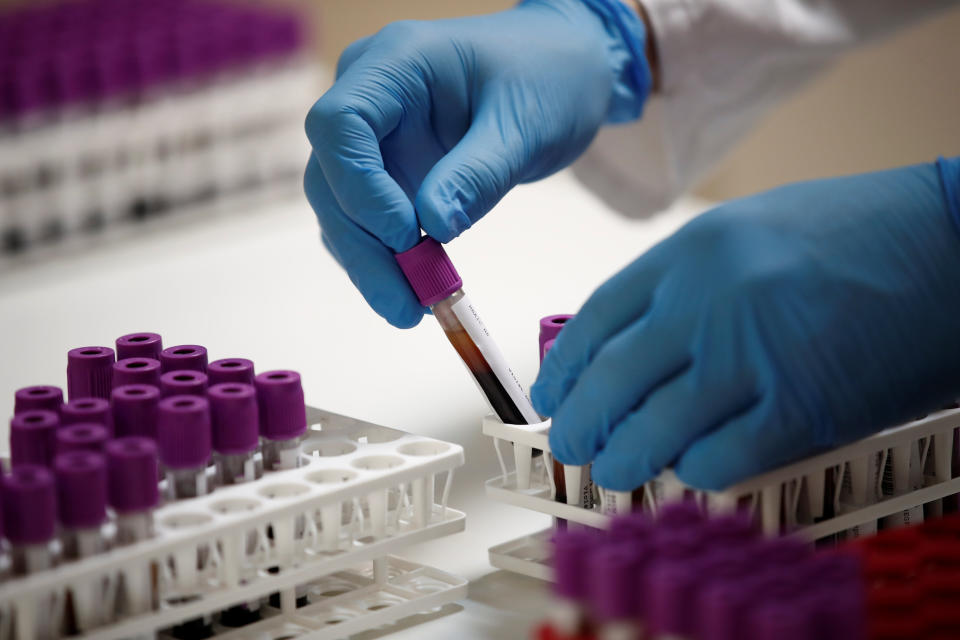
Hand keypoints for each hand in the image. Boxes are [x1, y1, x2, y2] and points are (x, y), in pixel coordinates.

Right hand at [304, 0, 649, 327]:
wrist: (561, 71)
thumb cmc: (548, 77)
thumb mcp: (525, 125)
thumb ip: (478, 174)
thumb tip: (434, 229)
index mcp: (395, 63)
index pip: (340, 124)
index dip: (360, 186)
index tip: (405, 235)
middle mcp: (370, 97)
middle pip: (332, 177)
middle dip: (364, 247)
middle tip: (405, 307)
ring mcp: (374, 136)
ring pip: (342, 208)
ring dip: (371, 264)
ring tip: (413, 310)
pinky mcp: (387, 171)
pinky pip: (368, 221)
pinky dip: (387, 260)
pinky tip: (415, 292)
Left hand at [532, 162, 959, 489]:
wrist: (956, 242)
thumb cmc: (858, 234)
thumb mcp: (751, 231)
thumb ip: (689, 281)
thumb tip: (635, 340)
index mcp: (692, 251)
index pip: (597, 318)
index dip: (565, 366)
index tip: (551, 394)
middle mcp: (709, 301)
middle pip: (613, 380)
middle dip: (581, 423)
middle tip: (571, 445)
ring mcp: (753, 355)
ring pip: (655, 428)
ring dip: (626, 459)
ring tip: (616, 469)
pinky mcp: (803, 407)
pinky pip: (720, 458)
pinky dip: (697, 471)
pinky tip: (691, 469)